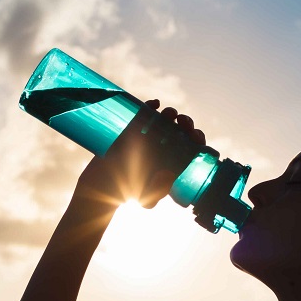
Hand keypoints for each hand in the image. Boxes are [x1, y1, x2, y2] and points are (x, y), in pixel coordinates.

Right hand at [74, 99, 205, 208]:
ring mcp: (149, 136)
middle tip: (183, 123)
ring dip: (171, 114)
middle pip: (182, 130)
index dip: (197, 139)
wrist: (103, 185)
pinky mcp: (133, 129)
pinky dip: (151, 106)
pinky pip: (145, 113)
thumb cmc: (129, 193)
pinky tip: (155, 103)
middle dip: (186, 124)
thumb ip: (158, 192)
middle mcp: (164, 147)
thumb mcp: (146, 197)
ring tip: (170, 114)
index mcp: (173, 161)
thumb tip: (168, 176)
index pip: (192, 147)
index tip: (194, 136)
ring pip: (166, 120)